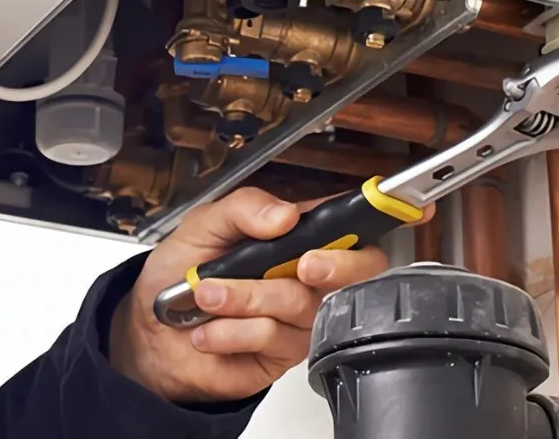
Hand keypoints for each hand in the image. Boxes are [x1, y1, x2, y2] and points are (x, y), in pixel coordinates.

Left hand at [107, 186, 433, 403]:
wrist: (149, 335)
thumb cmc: (175, 276)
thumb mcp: (200, 227)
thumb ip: (242, 209)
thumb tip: (283, 213)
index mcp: (291, 234)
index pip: (346, 220)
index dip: (383, 212)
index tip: (410, 206)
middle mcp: (302, 274)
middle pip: (356, 268)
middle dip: (335, 265)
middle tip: (300, 263)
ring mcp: (296, 315)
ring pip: (300, 303)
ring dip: (248, 298)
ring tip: (208, 294)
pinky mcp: (282, 351)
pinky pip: (273, 337)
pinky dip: (234, 330)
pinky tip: (209, 328)